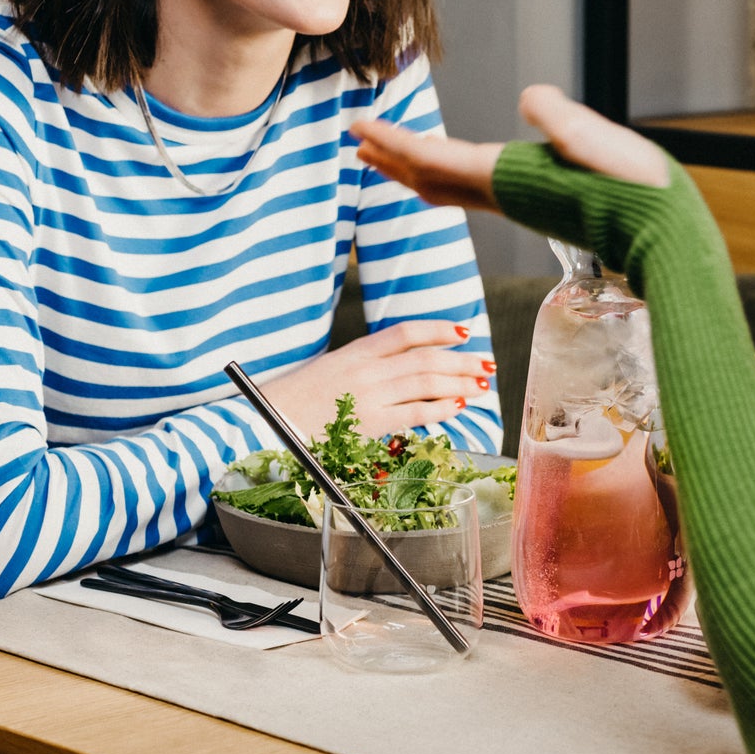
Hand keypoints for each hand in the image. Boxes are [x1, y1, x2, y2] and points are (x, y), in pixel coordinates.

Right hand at [259, 320, 492, 440]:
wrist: (268, 420)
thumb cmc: (297, 398)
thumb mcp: (332, 369)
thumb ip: (367, 366)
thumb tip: (410, 369)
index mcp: (356, 352)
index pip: (406, 333)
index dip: (439, 329)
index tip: (464, 331)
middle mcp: (366, 370)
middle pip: (425, 359)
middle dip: (461, 361)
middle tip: (486, 364)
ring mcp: (368, 396)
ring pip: (426, 384)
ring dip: (460, 383)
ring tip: (482, 385)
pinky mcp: (368, 424)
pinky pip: (414, 413)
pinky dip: (441, 408)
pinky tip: (459, 405)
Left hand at [352, 85, 667, 209]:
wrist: (662, 230)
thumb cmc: (634, 188)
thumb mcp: (599, 142)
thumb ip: (561, 120)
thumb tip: (531, 97)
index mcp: (508, 177)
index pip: (434, 158)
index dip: (393, 141)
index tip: (360, 125)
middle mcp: (503, 194)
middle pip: (429, 180)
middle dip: (390, 158)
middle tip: (358, 138)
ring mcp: (516, 203)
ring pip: (446, 190)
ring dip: (410, 172)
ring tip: (384, 157)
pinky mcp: (532, 204)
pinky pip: (468, 193)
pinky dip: (441, 179)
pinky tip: (444, 174)